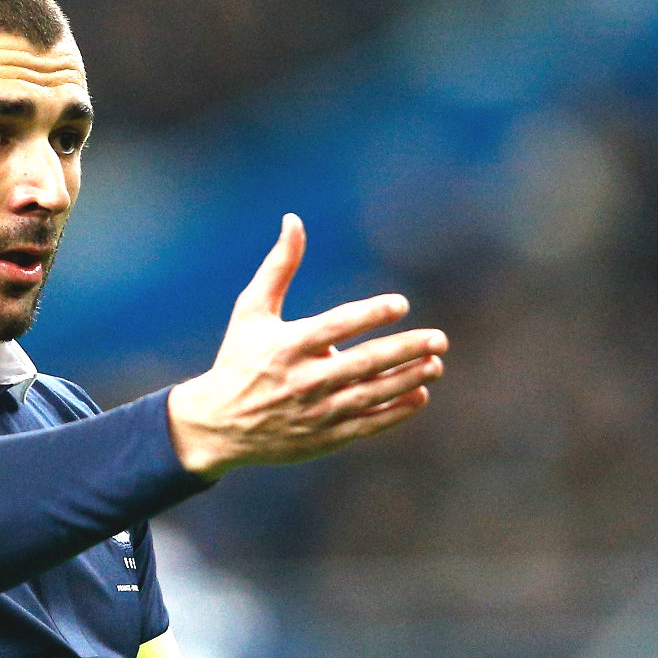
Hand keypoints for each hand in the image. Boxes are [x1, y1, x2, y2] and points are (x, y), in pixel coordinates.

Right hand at [167, 214, 447, 480]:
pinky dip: (396, 411)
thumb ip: (278, 266)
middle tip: (438, 339)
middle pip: (364, 364)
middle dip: (405, 350)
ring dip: (408, 379)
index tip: (400, 304)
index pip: (336, 327)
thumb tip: (293, 219)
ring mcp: (317, 412)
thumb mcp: (251, 310)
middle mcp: (305, 380)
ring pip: (372, 395)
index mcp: (287, 345)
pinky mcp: (325, 437)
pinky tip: (419, 394)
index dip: (370, 314)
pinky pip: (368, 424)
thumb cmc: (239, 358)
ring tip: (435, 363)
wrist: (219, 425)